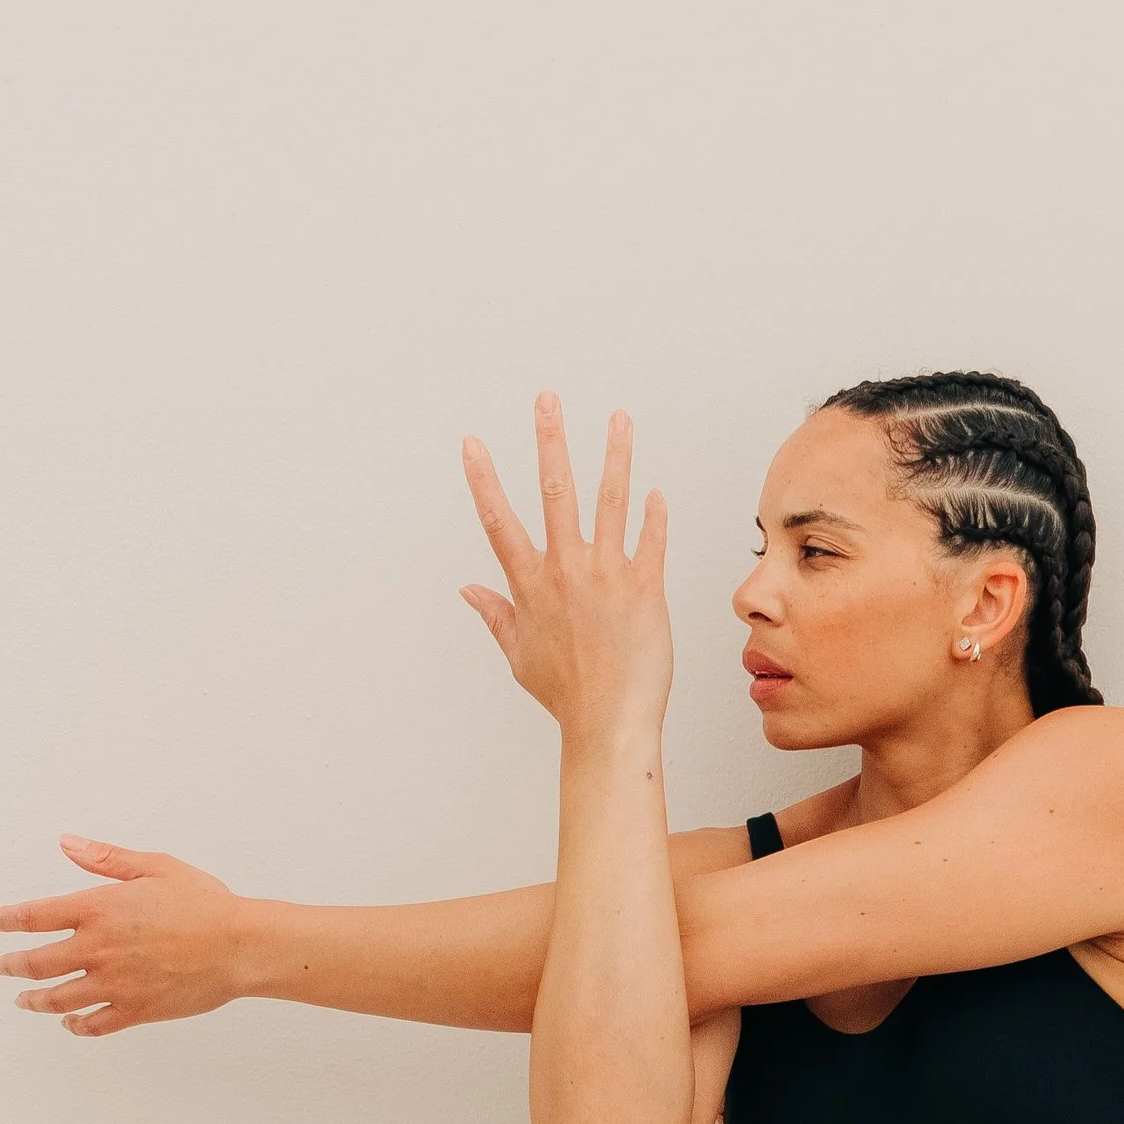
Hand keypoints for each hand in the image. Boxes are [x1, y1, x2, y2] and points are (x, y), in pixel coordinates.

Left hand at [0, 838, 248, 1035]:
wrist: (239, 947)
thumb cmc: (205, 904)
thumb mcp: (154, 867)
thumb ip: (106, 859)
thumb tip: (67, 843)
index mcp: (99, 910)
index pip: (35, 916)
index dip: (9, 920)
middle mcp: (99, 949)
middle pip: (37, 963)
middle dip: (13, 966)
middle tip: (3, 966)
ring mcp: (115, 984)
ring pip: (60, 999)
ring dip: (36, 1000)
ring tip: (25, 1000)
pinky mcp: (136, 1010)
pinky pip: (96, 1024)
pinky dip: (77, 1026)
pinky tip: (70, 1023)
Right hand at [460, 398, 670, 745]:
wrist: (611, 723)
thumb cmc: (566, 696)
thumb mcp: (519, 655)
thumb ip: (495, 614)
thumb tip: (468, 588)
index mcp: (532, 586)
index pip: (499, 521)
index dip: (484, 479)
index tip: (473, 444)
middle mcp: (566, 571)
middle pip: (555, 492)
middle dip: (550, 440)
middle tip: (547, 400)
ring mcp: (607, 575)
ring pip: (610, 501)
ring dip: (615, 455)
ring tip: (619, 419)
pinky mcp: (645, 587)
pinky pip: (651, 539)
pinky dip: (654, 515)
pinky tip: (655, 493)